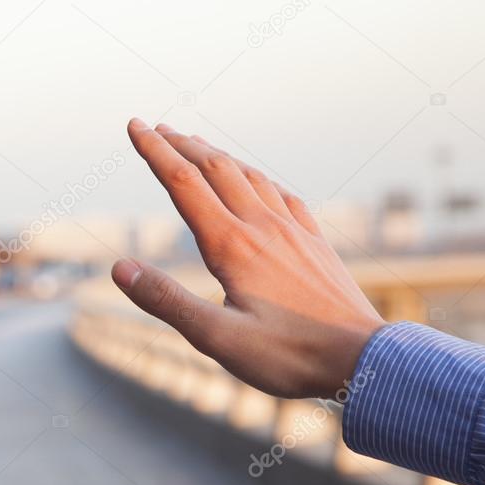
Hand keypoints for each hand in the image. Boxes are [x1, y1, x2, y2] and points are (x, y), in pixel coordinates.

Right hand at [111, 118, 385, 398]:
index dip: (154, 151)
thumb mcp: (218, 339)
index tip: (134, 125)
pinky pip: (281, 194)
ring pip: (247, 176)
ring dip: (215, 155)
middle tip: (154, 127)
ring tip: (195, 144)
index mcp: (231, 245)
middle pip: (214, 168)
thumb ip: (166, 301)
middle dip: (180, 144)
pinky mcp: (314, 243)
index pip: (183, 183)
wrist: (365, 359)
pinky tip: (257, 182)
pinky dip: (256, 177)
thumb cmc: (290, 356)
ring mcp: (292, 231)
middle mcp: (261, 226)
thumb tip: (119, 268)